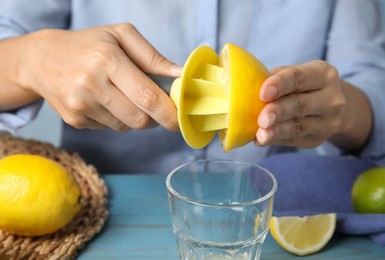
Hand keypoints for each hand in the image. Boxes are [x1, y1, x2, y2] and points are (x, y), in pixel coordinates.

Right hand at [20, 23, 181, 131]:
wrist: (42, 59)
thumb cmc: (88, 45)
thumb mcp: (121, 36)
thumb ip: (153, 57)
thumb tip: (180, 76)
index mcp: (107, 59)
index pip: (147, 96)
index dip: (168, 112)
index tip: (179, 118)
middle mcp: (91, 84)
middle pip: (139, 119)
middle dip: (155, 118)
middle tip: (157, 108)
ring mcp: (80, 105)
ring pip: (126, 126)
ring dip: (135, 117)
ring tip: (124, 96)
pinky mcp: (74, 120)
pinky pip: (109, 128)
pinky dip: (115, 118)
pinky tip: (104, 101)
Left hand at [255, 60, 345, 147]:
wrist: (327, 106)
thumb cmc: (300, 85)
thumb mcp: (291, 74)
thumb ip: (273, 79)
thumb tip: (245, 88)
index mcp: (323, 74)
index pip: (300, 78)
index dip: (280, 84)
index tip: (263, 93)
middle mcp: (331, 98)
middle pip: (301, 105)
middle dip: (279, 111)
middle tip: (262, 118)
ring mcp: (327, 122)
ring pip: (299, 127)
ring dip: (277, 131)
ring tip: (261, 135)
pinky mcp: (317, 139)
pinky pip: (294, 140)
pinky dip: (276, 140)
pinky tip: (261, 140)